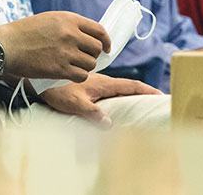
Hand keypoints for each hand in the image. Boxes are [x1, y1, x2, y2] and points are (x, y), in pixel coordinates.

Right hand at [0, 11, 109, 81]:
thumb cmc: (25, 32)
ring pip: (90, 64)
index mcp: (69, 19)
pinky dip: (78, 76)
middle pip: (97, 48)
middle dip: (93, 55)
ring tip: (74, 66)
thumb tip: (89, 37)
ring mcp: (66, 52)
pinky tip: (70, 74)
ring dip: (85, 67)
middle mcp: (71, 34)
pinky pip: (81, 75)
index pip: (99, 30)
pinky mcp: (60, 69)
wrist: (7, 46)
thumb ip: (70, 26)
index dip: (106, 41)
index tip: (106, 48)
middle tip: (84, 58)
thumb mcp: (50, 19)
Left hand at [40, 73, 161, 127]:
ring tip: (143, 102)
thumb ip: (92, 112)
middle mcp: (102, 81)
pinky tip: (118, 103)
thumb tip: (110, 124)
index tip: (161, 94)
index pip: (130, 86)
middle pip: (127, 86)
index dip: (147, 90)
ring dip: (131, 93)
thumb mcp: (74, 103)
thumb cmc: (56, 89)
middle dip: (143, 92)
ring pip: (118, 87)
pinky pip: (109, 89)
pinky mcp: (88, 85)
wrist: (42, 77)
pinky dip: (118, 94)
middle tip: (157, 100)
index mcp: (103, 83)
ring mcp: (95, 82)